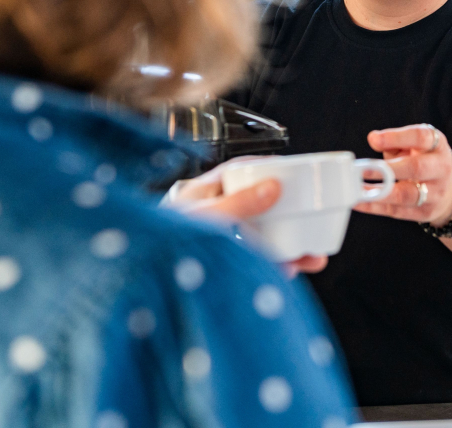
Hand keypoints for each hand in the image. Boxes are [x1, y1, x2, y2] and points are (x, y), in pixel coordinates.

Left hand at [161, 161, 327, 277]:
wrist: (138, 282)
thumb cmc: (159, 242)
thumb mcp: (206, 217)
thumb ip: (240, 203)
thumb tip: (272, 186)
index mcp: (204, 193)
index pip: (240, 172)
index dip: (268, 170)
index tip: (295, 173)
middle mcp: (212, 215)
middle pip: (258, 208)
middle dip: (290, 215)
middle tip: (313, 219)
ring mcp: (217, 241)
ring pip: (260, 238)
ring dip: (290, 245)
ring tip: (313, 257)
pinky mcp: (220, 265)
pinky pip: (253, 263)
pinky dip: (273, 267)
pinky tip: (289, 271)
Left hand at [355, 124, 451, 225]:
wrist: (448, 191)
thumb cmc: (424, 161)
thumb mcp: (415, 145)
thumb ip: (395, 140)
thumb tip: (374, 138)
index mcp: (438, 146)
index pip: (421, 137)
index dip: (397, 137)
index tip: (374, 140)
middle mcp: (440, 168)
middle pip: (417, 168)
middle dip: (388, 169)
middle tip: (362, 168)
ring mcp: (435, 193)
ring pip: (407, 194)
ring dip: (379, 192)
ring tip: (356, 189)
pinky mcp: (425, 212)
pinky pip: (397, 211)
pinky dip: (375, 207)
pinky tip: (358, 202)